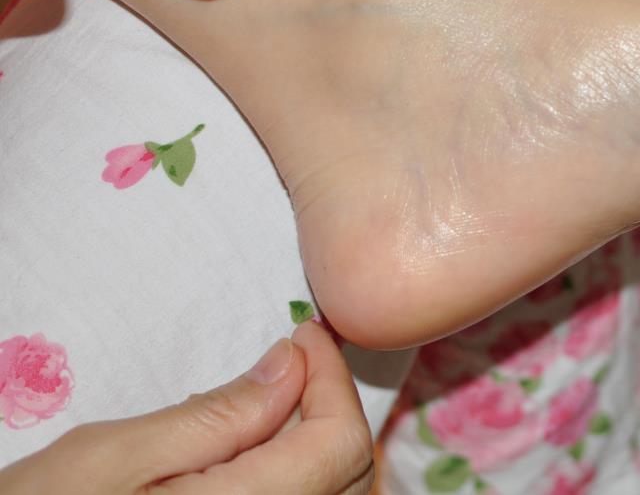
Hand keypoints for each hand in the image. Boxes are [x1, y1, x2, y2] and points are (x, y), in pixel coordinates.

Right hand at [0, 322, 373, 493]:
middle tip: (290, 360)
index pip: (340, 444)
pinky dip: (301, 473)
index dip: (332, 378)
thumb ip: (216, 415)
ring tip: (272, 403)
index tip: (304, 335)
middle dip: (329, 406)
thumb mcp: (114, 456)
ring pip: (335, 493)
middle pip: (350, 472)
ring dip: (320, 441)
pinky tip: (255, 451)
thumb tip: (292, 364)